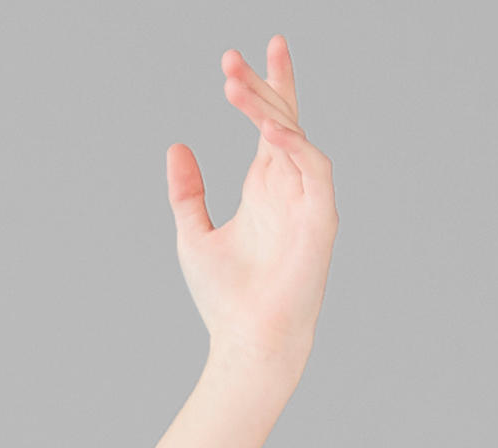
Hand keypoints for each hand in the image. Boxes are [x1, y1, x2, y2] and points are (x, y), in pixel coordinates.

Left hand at [167, 36, 338, 368]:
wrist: (248, 342)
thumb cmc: (225, 300)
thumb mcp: (193, 235)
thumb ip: (188, 192)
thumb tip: (176, 146)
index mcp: (265, 187)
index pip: (269, 123)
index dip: (261, 86)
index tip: (237, 55)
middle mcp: (289, 186)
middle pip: (281, 119)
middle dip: (260, 85)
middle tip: (229, 60)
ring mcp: (308, 199)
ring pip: (294, 135)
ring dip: (266, 109)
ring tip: (234, 87)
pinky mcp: (322, 217)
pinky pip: (314, 166)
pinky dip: (293, 144)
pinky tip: (269, 129)